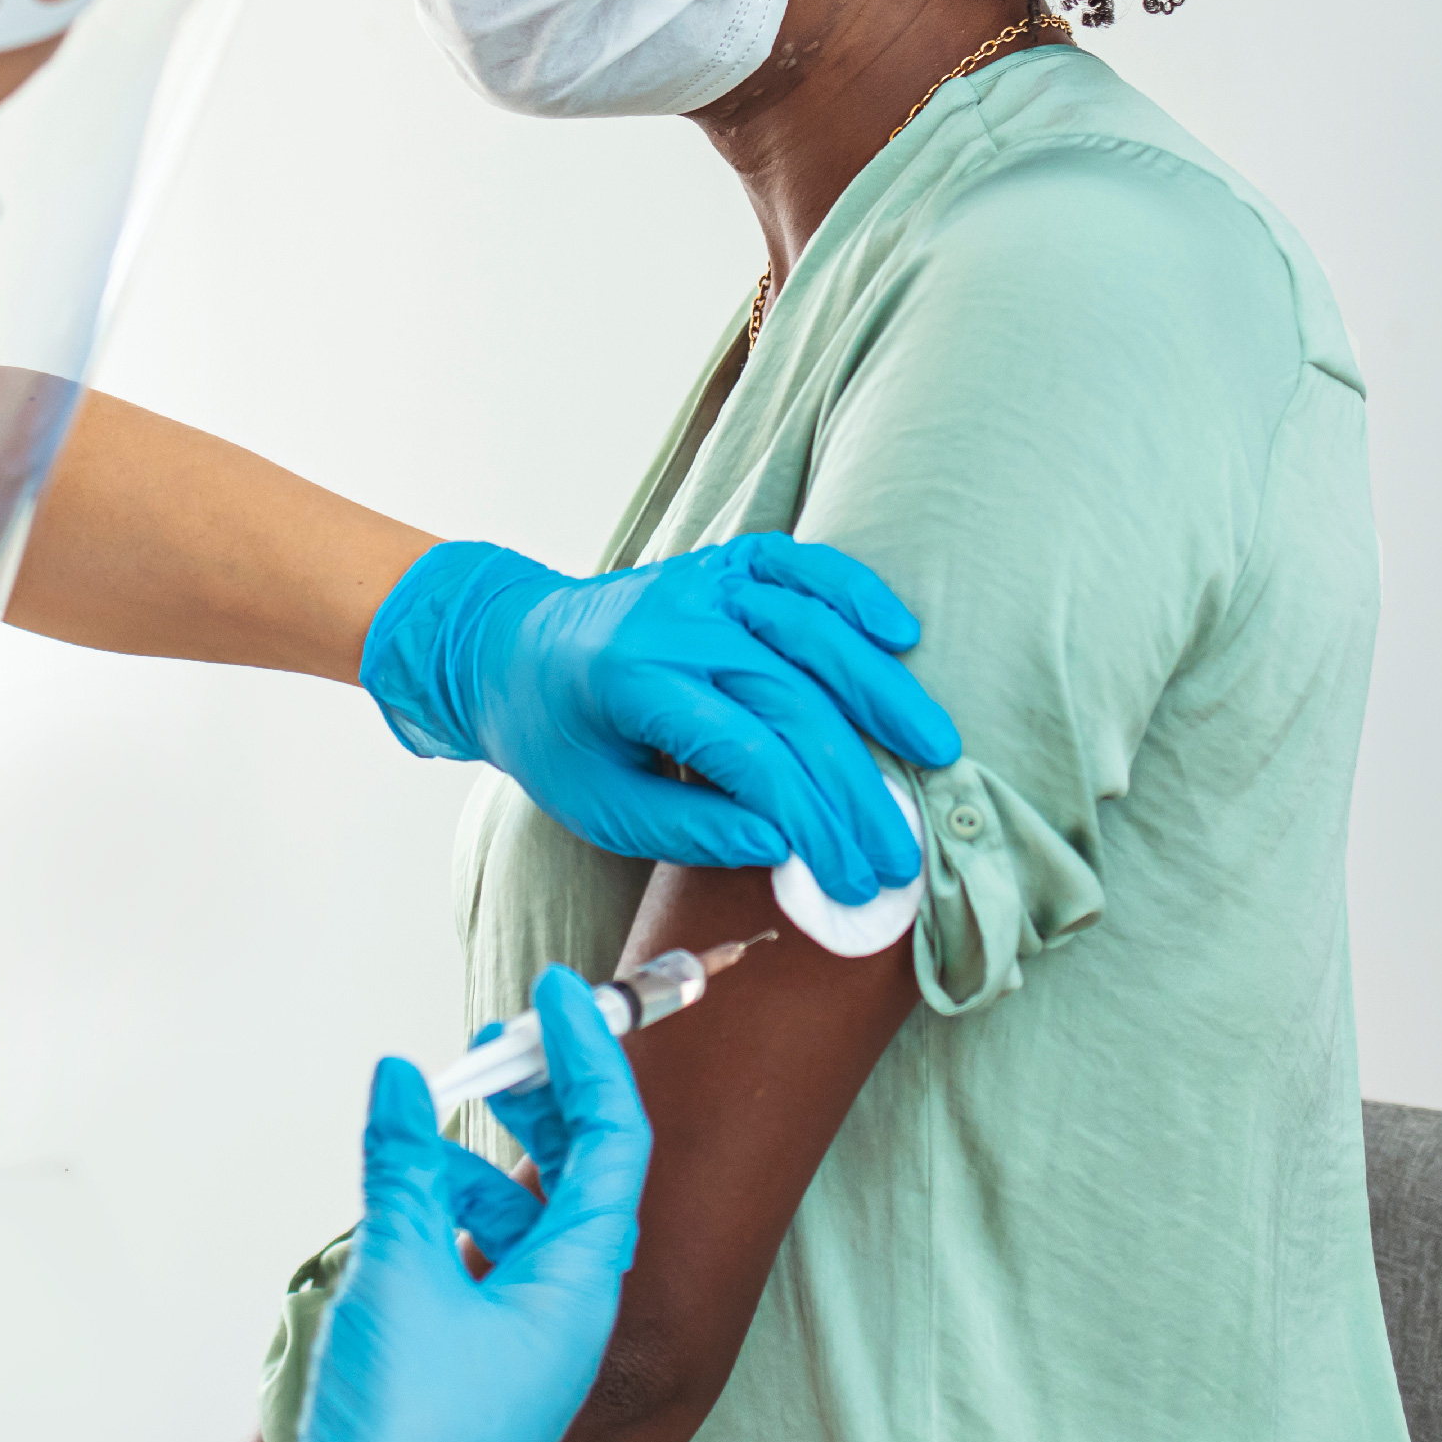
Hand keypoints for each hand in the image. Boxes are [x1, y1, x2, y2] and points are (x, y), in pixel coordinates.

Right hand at [242, 967, 652, 1441]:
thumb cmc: (400, 1428)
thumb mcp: (397, 1275)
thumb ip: (403, 1168)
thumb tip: (404, 1078)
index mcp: (577, 1290)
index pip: (614, 1146)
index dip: (593, 1059)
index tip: (563, 991)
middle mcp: (563, 1315)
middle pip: (580, 1178)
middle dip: (543, 1101)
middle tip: (500, 1039)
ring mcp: (521, 1345)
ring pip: (525, 1221)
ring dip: (483, 1158)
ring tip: (428, 1124)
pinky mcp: (474, 1368)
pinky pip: (483, 1265)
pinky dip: (448, 1215)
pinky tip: (403, 1200)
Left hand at [359, 533, 957, 901]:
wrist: (506, 647)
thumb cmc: (557, 737)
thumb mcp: (600, 806)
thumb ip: (690, 827)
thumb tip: (782, 842)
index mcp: (636, 684)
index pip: (750, 754)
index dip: (810, 819)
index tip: (848, 875)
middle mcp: (677, 623)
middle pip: (795, 704)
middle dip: (856, 786)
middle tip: (899, 852)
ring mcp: (703, 584)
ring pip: (813, 632)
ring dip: (882, 695)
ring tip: (935, 752)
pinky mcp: (723, 565)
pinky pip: (800, 566)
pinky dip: (854, 593)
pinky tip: (901, 634)